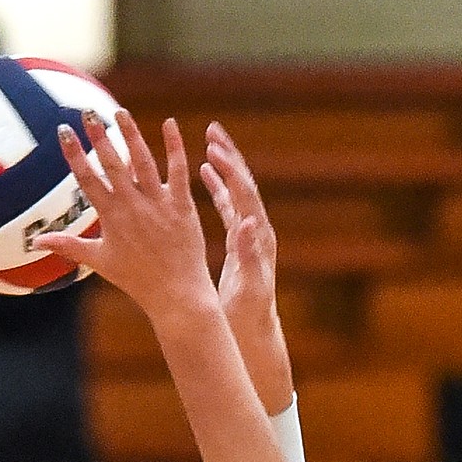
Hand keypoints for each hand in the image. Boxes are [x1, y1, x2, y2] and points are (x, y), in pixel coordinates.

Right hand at [33, 112, 215, 324]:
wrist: (176, 295)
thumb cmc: (137, 280)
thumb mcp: (99, 262)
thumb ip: (68, 246)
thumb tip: (36, 243)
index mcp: (112, 218)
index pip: (88, 179)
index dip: (75, 153)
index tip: (64, 130)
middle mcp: (133, 207)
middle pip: (113, 165)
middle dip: (99, 136)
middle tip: (87, 111)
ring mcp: (158, 204)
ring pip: (143, 162)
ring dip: (131, 134)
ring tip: (120, 112)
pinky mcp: (182, 205)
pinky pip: (178, 171)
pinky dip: (175, 147)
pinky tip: (170, 123)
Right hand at [200, 122, 292, 414]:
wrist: (254, 332)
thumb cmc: (249, 315)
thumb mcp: (248, 286)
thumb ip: (248, 255)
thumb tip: (247, 223)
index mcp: (258, 239)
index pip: (245, 195)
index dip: (230, 169)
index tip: (214, 146)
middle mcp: (256, 232)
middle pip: (244, 184)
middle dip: (229, 156)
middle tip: (213, 129)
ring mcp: (249, 235)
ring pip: (236, 191)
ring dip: (224, 166)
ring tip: (209, 141)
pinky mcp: (240, 242)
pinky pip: (229, 206)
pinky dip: (218, 187)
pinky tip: (203, 171)